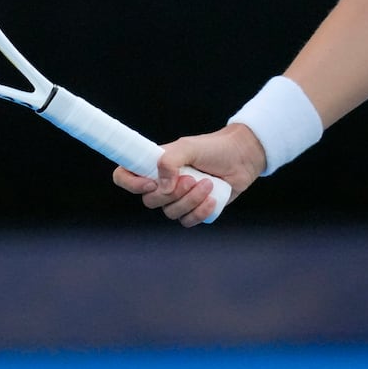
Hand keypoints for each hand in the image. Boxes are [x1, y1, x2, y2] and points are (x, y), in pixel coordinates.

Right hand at [113, 123, 267, 226]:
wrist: (242, 157)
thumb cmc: (214, 148)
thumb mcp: (189, 147)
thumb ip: (170, 161)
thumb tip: (162, 187)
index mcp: (155, 165)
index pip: (125, 176)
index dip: (131, 184)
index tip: (150, 183)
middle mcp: (163, 182)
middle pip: (150, 201)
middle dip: (173, 193)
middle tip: (192, 178)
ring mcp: (179, 198)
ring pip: (171, 213)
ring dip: (191, 200)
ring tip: (208, 184)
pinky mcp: (195, 209)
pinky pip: (187, 221)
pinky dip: (200, 212)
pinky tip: (213, 199)